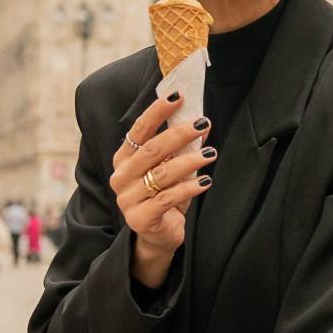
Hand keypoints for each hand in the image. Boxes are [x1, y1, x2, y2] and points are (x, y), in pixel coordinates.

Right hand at [109, 94, 213, 280]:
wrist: (158, 236)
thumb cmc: (164, 196)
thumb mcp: (170, 168)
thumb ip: (179, 148)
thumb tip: (202, 123)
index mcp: (124, 159)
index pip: (139, 130)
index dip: (157, 111)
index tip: (178, 96)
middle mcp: (121, 177)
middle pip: (151, 149)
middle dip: (179, 133)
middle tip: (203, 124)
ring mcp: (128, 199)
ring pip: (161, 173)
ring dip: (190, 161)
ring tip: (211, 153)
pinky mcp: (140, 218)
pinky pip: (168, 198)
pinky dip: (189, 188)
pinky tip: (206, 182)